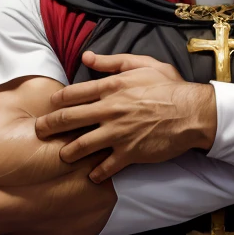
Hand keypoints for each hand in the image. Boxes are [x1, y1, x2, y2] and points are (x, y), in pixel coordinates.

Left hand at [35, 54, 215, 181]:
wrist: (193, 113)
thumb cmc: (171, 87)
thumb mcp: (143, 64)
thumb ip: (113, 61)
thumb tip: (87, 58)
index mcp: (111, 87)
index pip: (73, 94)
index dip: (57, 101)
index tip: (50, 107)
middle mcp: (110, 110)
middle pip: (69, 119)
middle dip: (49, 126)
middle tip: (40, 131)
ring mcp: (118, 133)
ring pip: (81, 146)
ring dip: (68, 152)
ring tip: (63, 156)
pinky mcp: (129, 153)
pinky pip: (106, 167)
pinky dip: (96, 174)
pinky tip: (91, 176)